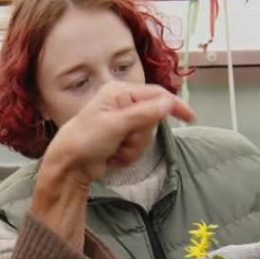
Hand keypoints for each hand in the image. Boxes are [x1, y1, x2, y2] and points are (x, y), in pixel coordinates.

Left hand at [31, 82, 193, 249]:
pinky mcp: (121, 141)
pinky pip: (137, 149)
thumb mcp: (115, 124)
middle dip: (140, 135)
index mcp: (120, 92)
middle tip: (122, 140)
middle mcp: (123, 105)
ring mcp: (122, 124)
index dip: (174, 106)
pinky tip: (111, 156)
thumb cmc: (85, 139)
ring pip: (146, 137)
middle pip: (153, 120)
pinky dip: (127, 156)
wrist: (69, 166)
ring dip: (132, 148)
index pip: (156, 95)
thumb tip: (168, 103)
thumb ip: (144, 113)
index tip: (191, 118)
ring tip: (113, 149)